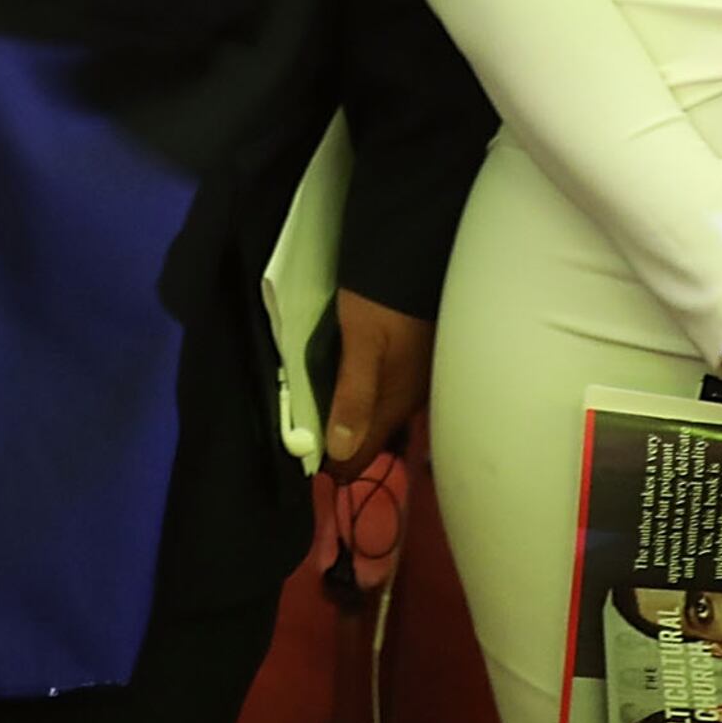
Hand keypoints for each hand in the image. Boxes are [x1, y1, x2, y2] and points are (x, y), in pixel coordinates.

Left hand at [324, 290, 433, 472]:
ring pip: (378, 417)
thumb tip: (340, 450)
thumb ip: (353, 397)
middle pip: (372, 436)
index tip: (308, 468)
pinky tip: (348, 394)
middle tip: (311, 449)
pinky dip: (362, 403)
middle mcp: (408, 396)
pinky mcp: (408, 361)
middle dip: (345, 447)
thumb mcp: (361, 345)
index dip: (337, 464)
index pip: (366, 451)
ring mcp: (411, 379)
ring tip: (324, 425)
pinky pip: (383, 396)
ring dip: (353, 425)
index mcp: (397, 400)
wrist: (413, 255)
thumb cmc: (384, 299)